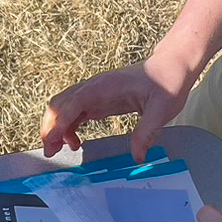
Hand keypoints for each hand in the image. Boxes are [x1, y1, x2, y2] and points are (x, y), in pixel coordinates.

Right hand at [40, 49, 198, 160]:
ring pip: (62, 108)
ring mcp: (94, 92)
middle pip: (59, 104)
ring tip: (62, 149)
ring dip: (56, 128)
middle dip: (49, 127)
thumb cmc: (168, 81)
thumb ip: (146, 132)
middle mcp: (93, 87)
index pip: (72, 105)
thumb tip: (137, 156)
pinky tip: (75, 141)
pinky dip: (67, 127)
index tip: (51, 142)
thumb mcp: (161, 109)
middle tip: (52, 152)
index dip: (58, 124)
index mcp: (104, 86)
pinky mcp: (98, 98)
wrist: (171, 64)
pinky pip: (73, 112)